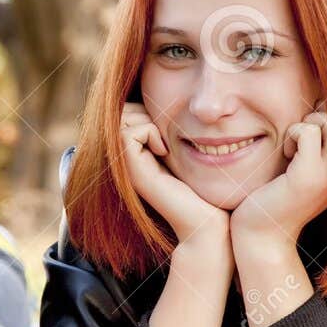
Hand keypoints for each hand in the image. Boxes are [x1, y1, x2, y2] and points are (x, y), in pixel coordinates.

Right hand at [119, 102, 229, 245]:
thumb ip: (172, 133)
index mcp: (137, 154)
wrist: (206, 221)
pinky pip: (129, 132)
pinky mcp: (133, 171)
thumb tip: (168, 104)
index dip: (143, 107)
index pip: (126, 111)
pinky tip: (164, 151)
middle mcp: (127, 160)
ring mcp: (127, 166)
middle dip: (143, 110)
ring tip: (165, 142)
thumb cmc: (204, 188)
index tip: (166, 127)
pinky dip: (148, 132)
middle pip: (120, 111)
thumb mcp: (185, 152)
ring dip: (147, 121)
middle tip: (165, 133)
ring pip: (122, 118)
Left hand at [230, 109, 326, 260]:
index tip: (308, 136)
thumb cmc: (281, 191)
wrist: (263, 232)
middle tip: (299, 141)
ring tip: (292, 151)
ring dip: (303, 126)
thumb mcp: (308, 160)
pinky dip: (292, 135)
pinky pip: (308, 130)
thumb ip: (324, 136)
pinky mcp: (312, 175)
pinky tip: (286, 157)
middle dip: (317, 117)